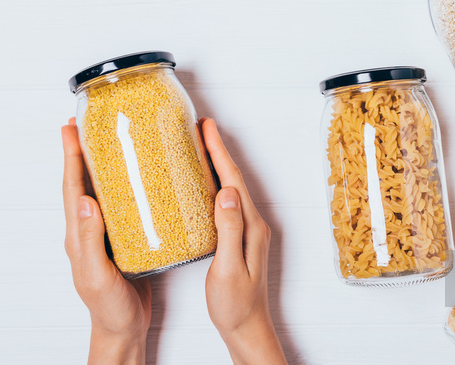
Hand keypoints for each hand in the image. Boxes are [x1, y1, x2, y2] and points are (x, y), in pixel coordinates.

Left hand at [62, 118, 151, 364]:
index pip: (73, 188)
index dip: (71, 157)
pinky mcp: (127, 238)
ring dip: (105, 166)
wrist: (124, 327)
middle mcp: (90, 230)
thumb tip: (86, 201)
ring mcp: (108, 233)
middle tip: (90, 127)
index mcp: (79, 235)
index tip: (70, 130)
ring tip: (115, 143)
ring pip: (105, 192)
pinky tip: (142, 179)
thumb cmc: (109, 307)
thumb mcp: (97, 275)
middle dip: (84, 153)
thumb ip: (90, 241)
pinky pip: (125, 206)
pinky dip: (129, 187)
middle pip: (86, 183)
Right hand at [202, 118, 286, 364]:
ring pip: (231, 188)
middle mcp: (253, 224)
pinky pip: (228, 202)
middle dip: (218, 151)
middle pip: (234, 178)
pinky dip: (216, 184)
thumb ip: (229, 231)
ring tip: (201, 147)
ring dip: (218, 165)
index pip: (233, 181)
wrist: (247, 326)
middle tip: (202, 128)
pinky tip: (205, 184)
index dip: (219, 153)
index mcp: (251, 227)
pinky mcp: (241, 237)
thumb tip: (227, 193)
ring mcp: (249, 230)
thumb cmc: (235, 304)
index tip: (207, 130)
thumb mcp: (228, 268)